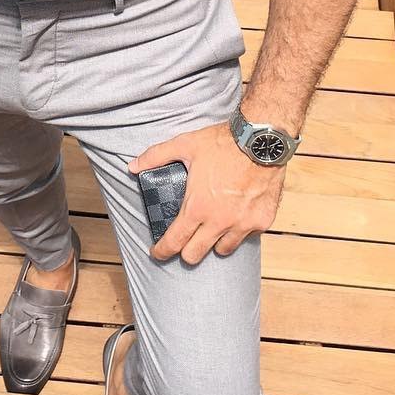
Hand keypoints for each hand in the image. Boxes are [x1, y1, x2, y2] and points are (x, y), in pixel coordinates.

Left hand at [128, 122, 285, 264]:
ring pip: (223, 250)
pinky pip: (246, 236)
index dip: (162, 251)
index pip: (174, 242)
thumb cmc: (222, 142)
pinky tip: (235, 218)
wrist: (261, 139)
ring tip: (211, 229)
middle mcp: (219, 222)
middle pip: (195, 255)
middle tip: (185, 241)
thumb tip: (132, 166)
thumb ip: (156, 156)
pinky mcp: (262, 221)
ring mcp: (242, 224)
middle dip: (186, 251)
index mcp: (197, 207)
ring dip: (214, 243)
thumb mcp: (184, 144)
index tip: (157, 252)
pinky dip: (239, 231)